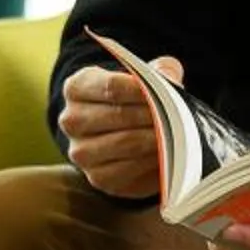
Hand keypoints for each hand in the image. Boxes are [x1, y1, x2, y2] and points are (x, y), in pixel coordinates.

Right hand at [60, 56, 185, 199]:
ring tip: (178, 133)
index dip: (142, 90)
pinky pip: (130, 169)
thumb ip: (157, 71)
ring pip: (126, 143)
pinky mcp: (97, 177)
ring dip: (156, 138)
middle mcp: (71, 120)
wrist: (117, 138)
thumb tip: (171, 77)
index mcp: (76, 87)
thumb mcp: (139, 81)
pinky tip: (168, 154)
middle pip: (119, 115)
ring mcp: (81, 151)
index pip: (111, 86)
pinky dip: (152, 161)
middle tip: (179, 115)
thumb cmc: (129, 103)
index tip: (167, 91)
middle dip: (154, 114)